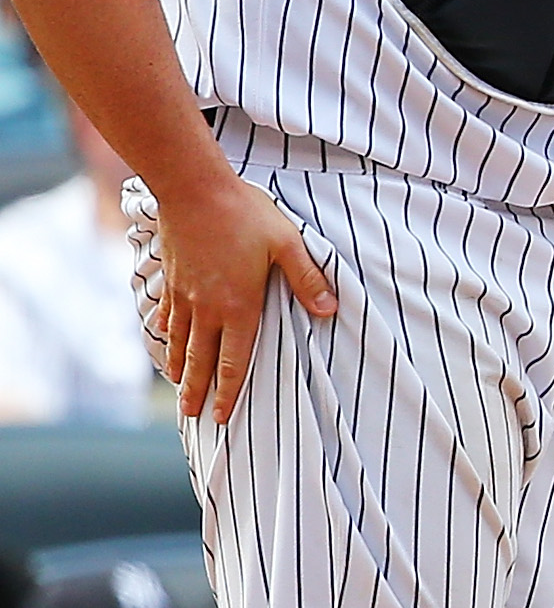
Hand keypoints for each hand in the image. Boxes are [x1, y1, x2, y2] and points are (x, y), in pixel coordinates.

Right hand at [146, 172, 336, 422]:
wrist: (194, 190)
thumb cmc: (246, 214)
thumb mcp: (287, 243)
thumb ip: (308, 279)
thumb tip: (331, 310)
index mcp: (239, 305)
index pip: (235, 360)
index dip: (230, 391)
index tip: (222, 416)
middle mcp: (208, 308)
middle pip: (202, 360)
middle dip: (198, 391)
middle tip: (193, 417)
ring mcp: (185, 295)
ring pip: (181, 341)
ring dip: (180, 368)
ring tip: (179, 389)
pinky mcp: (172, 278)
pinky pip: (169, 314)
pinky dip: (168, 333)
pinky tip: (167, 339)